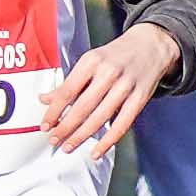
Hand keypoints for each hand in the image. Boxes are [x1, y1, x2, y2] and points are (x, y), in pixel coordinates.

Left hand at [44, 21, 190, 154]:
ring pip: (100, 117)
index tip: (45, 125)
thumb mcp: (90, 61)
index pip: (67, 91)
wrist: (150, 45)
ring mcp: (126, 86)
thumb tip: (45, 99)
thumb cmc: (116, 55)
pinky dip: (108, 140)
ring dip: (82, 135)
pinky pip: (122, 124)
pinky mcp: (140, 97)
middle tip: (54, 140)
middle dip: (65, 127)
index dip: (54, 111)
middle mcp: (108, 73)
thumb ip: (70, 82)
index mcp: (91, 62)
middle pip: (83, 107)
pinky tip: (97, 151)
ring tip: (69, 146)